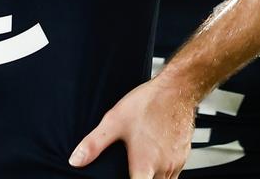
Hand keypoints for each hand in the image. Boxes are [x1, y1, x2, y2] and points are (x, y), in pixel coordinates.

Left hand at [69, 75, 196, 178]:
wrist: (177, 88)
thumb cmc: (148, 103)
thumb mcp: (114, 121)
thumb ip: (94, 143)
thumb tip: (76, 160)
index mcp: (145, 165)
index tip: (124, 176)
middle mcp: (163, 168)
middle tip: (130, 167)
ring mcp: (176, 163)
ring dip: (152, 177)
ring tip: (143, 163)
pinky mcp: (184, 155)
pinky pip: (175, 172)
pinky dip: (164, 171)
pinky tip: (155, 155)